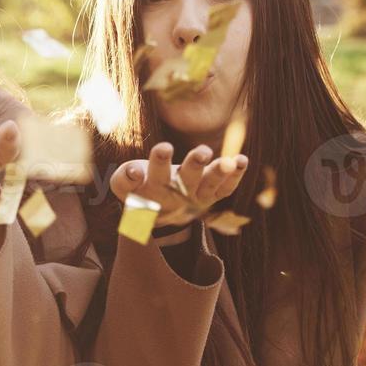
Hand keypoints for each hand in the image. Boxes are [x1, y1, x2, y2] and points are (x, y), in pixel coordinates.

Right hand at [109, 141, 247, 226]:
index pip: (149, 180)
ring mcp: (196, 196)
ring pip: (209, 185)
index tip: (150, 159)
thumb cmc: (140, 188)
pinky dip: (235, 177)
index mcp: (150, 192)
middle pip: (185, 181)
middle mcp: (175, 196)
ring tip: (228, 161)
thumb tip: (135, 171)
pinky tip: (242, 160)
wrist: (159, 213)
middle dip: (194, 166)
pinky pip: (225, 189)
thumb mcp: (123, 185)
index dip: (146, 171)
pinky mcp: (212, 195)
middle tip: (202, 152)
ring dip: (219, 172)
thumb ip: (125, 178)